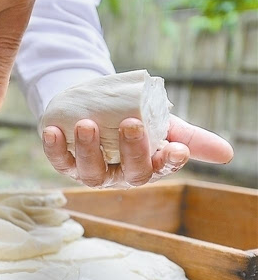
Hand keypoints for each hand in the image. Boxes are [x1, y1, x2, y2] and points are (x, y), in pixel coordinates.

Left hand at [42, 115, 233, 187]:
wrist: (95, 105)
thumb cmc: (132, 118)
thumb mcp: (162, 124)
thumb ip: (190, 138)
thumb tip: (228, 153)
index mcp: (145, 166)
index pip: (160, 168)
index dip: (168, 162)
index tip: (175, 149)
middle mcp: (118, 174)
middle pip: (129, 172)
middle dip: (131, 151)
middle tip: (132, 124)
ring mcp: (90, 170)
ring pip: (91, 171)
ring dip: (89, 150)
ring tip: (87, 125)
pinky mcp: (64, 161)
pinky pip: (58, 160)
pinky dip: (53, 148)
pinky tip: (52, 130)